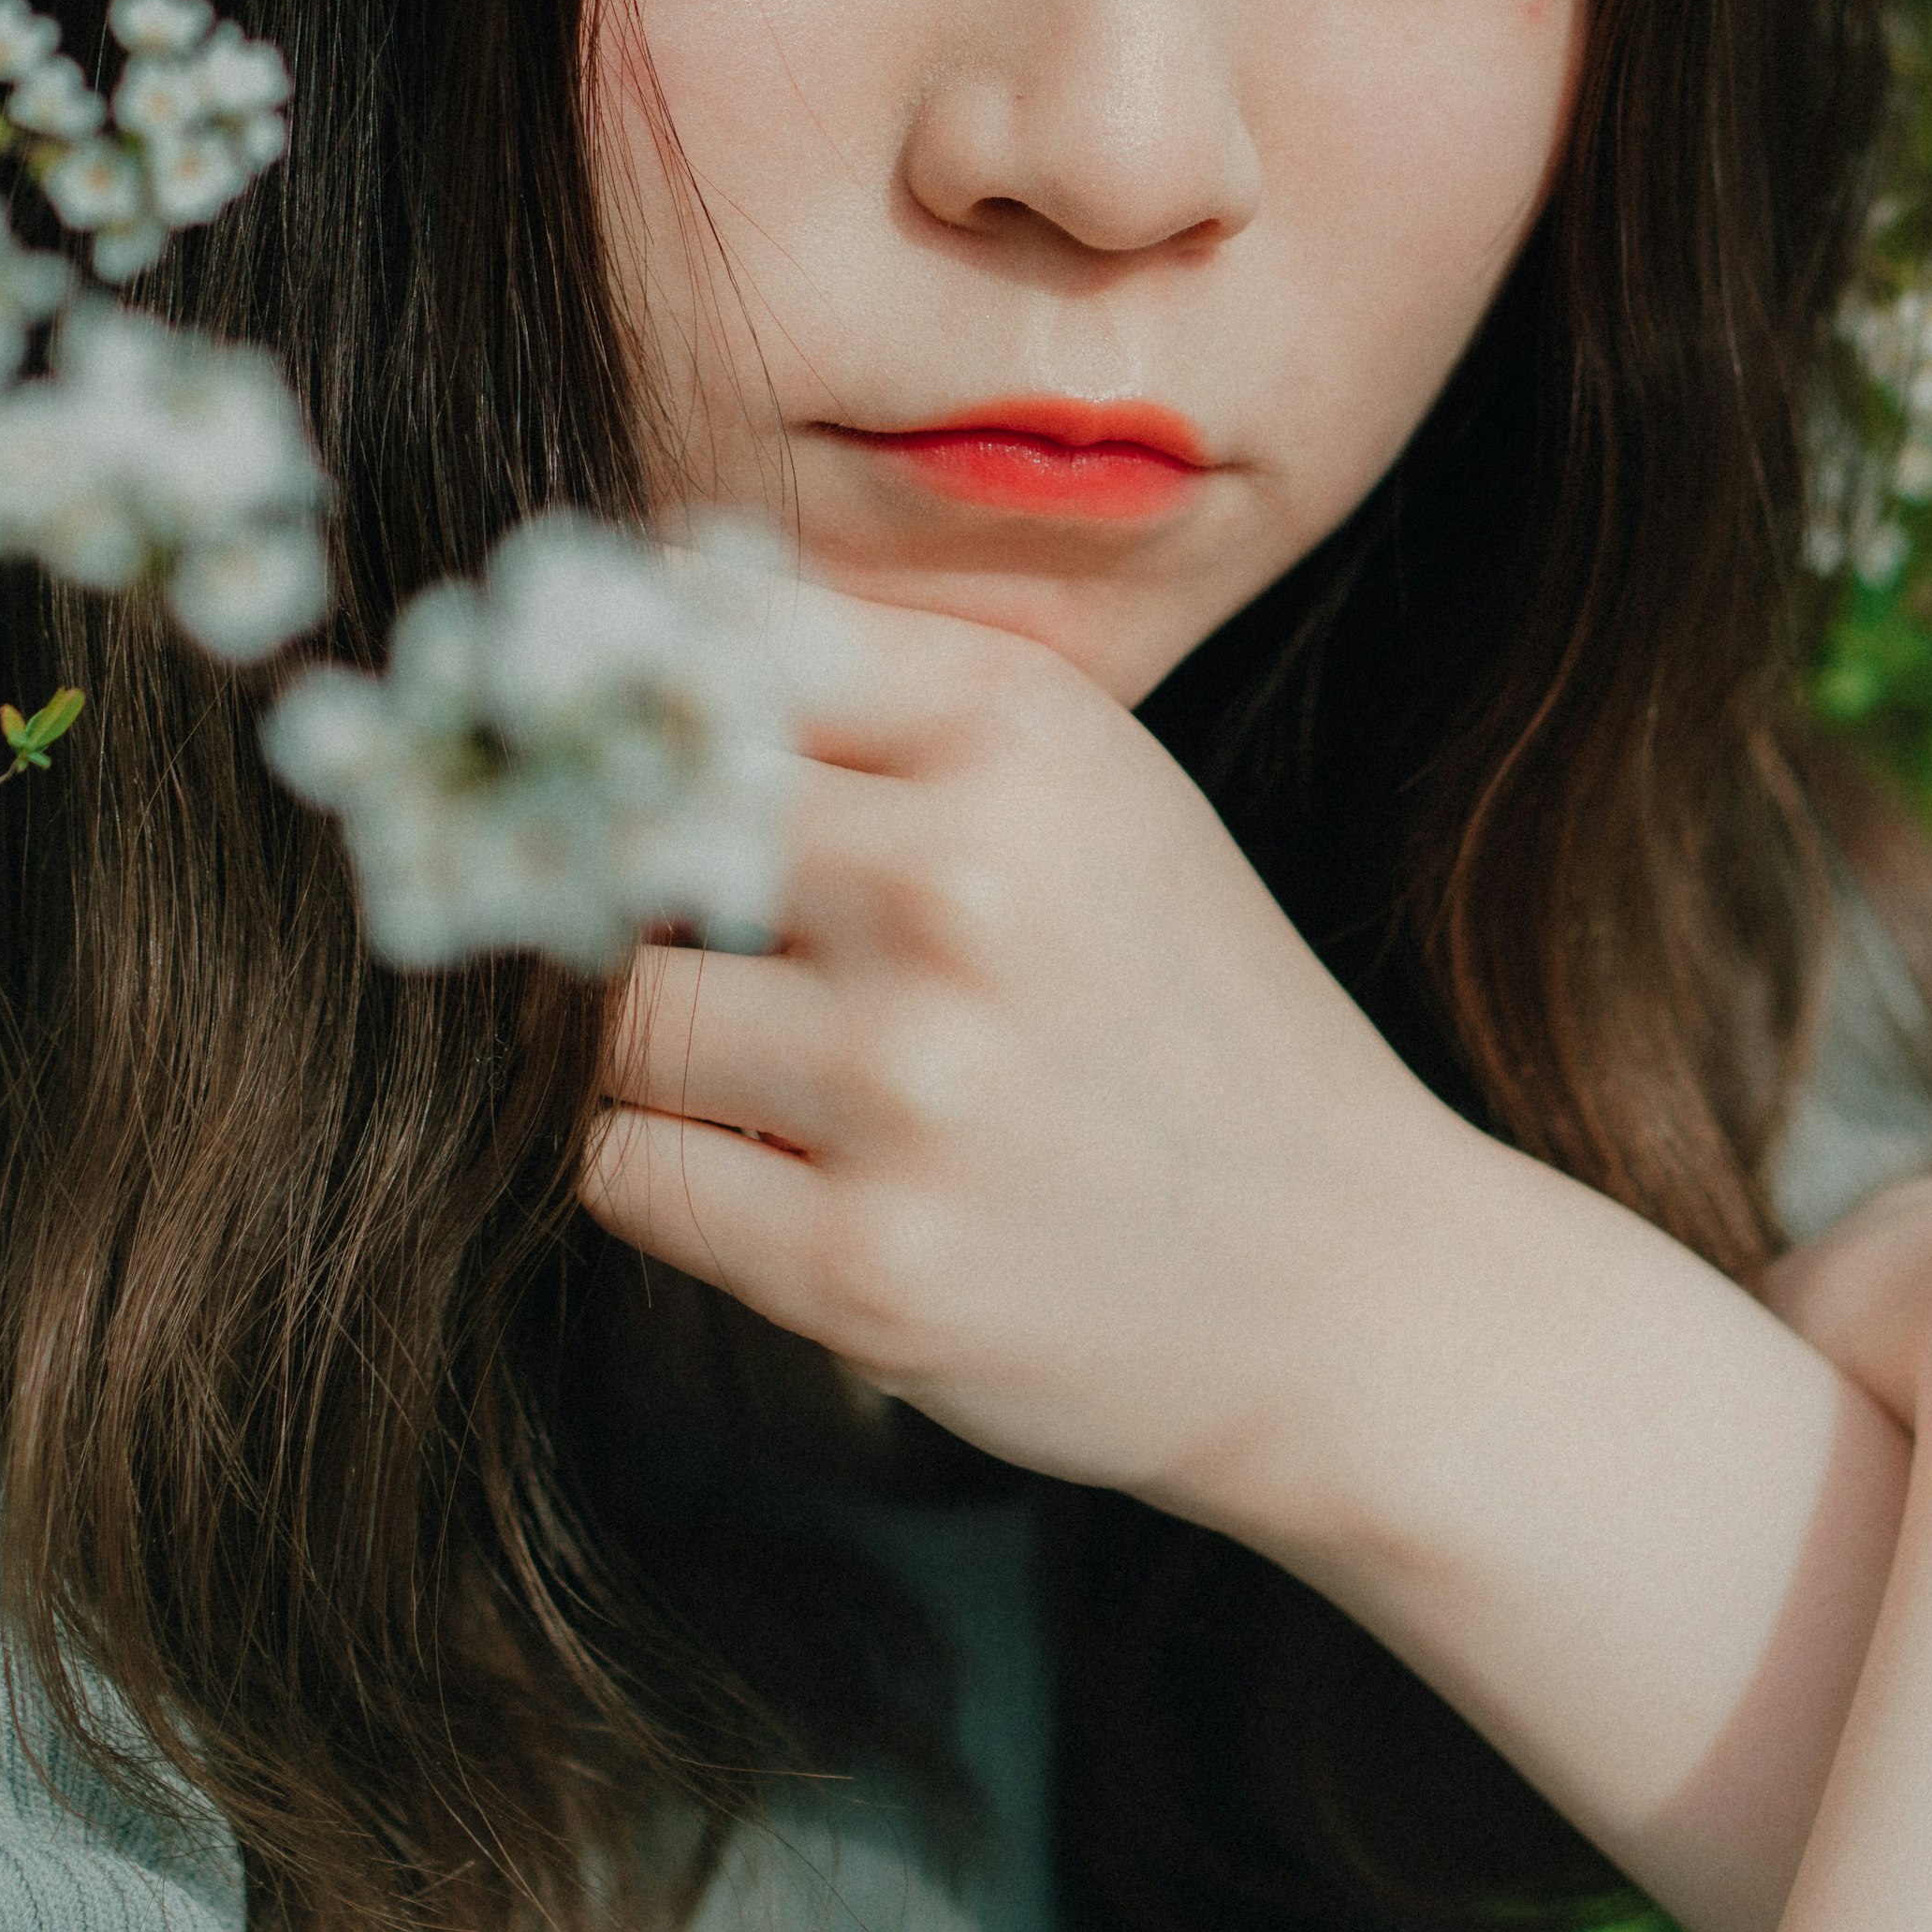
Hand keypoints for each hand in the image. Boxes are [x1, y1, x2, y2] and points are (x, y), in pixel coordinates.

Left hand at [581, 584, 1488, 1532]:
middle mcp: (960, 887)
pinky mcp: (861, 1266)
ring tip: (769, 1070)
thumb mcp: (1092, 796)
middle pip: (630, 828)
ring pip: (610, 1012)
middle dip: (617, 880)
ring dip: (658, 1045)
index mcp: (1022, 737)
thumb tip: (605, 664)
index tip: (581, 733)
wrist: (1350, 1288)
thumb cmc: (1184, 1016)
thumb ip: (883, 712)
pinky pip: (623, 1170)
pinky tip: (779, 1171)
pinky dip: (668, 1173)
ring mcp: (908, 1084)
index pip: (711, 643)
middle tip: (656, 922)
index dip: (621, 694)